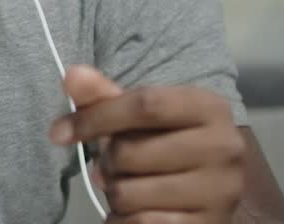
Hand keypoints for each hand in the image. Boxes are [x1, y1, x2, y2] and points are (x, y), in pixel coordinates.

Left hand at [49, 65, 244, 222]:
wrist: (212, 190)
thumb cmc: (168, 144)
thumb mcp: (141, 116)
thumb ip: (104, 95)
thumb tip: (70, 75)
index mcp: (209, 107)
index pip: (144, 105)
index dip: (95, 117)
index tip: (59, 132)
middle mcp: (224, 147)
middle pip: (130, 152)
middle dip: (107, 162)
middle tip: (114, 166)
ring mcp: (221, 191)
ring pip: (129, 193)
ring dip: (115, 193)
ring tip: (130, 187)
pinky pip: (142, 223)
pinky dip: (123, 220)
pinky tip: (136, 211)